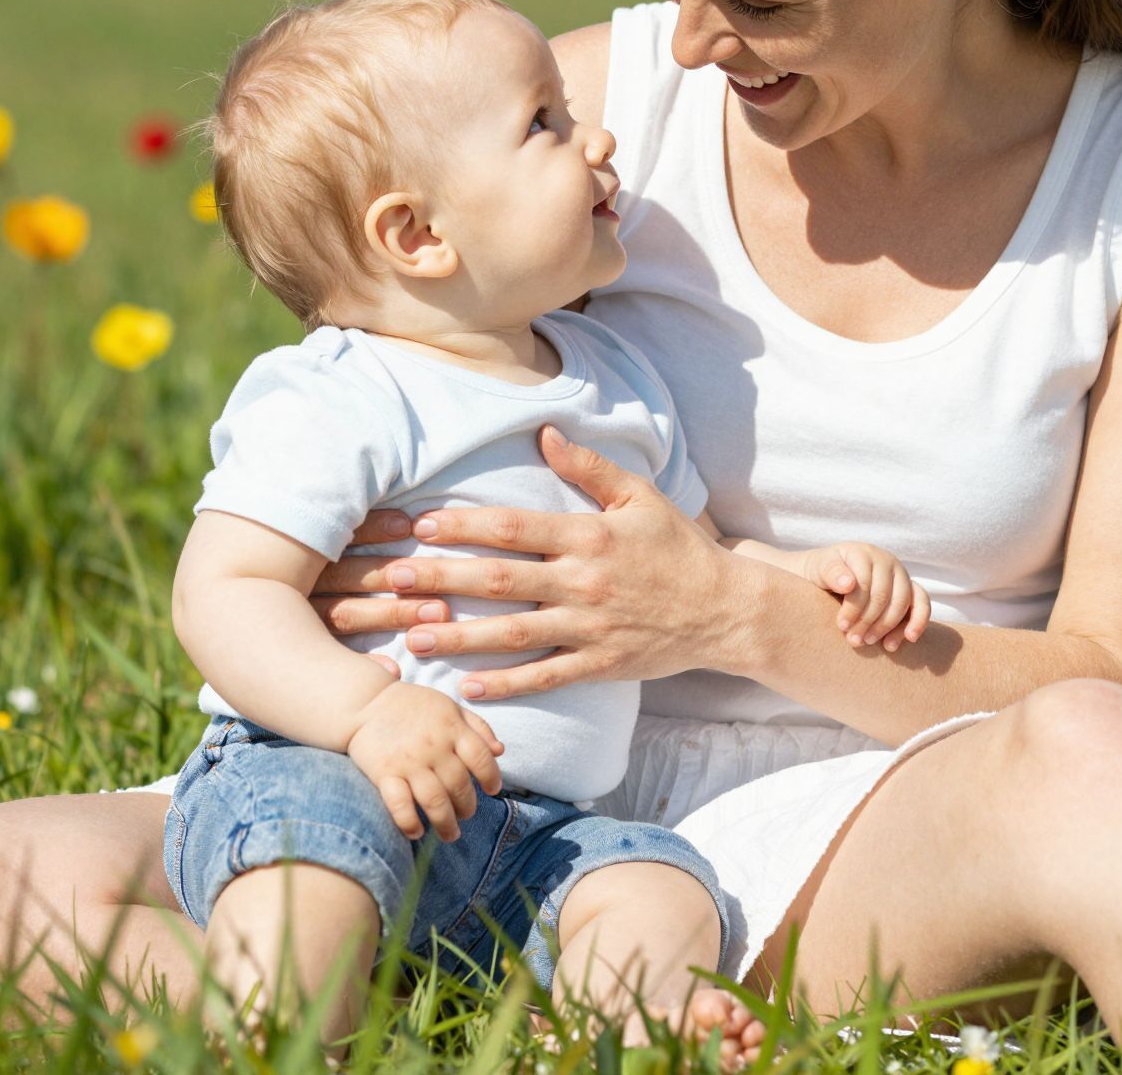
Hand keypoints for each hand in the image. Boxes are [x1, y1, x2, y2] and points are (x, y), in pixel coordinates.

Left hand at [310, 427, 748, 701]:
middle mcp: (585, 582)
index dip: (465, 526)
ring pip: (513, 634)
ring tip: (413, 638)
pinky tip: (466, 687)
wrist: (726, 609)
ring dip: (460, 637)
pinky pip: (545, 676)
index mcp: (590, 536)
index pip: (515, 528)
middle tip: (395, 579)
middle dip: (443, 579)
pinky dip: (506, 685)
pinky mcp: (600, 665)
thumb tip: (544, 434)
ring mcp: (590, 627)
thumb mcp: (641, 496)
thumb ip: (590, 468)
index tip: (422, 525)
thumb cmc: (678, 547)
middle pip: (501, 581)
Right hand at [346, 681, 504, 841]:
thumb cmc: (413, 705)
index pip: (481, 758)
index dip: (492, 777)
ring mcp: (409, 762)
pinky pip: (399, 804)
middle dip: (468, 807)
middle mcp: (434, 747)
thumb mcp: (450, 707)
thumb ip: (478, 727)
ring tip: (451, 834)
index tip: (492, 790)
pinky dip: (409, 822)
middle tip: (467, 815)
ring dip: (446, 823)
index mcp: (452, 728)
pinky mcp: (384, 773)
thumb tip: (500, 751)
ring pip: (435, 801)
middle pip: (459, 785)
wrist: (366, 702)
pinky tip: (417, 833)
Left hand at [797, 542, 930, 650]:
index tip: (841, 626)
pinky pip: (922, 603)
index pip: (863, 583)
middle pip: (883, 595)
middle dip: (868, 621)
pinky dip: (919, 622)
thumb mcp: (820, 569)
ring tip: (870, 642)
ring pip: (903, 601)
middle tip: (854, 640)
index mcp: (863, 553)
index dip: (853, 608)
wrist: (830, 575)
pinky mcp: (910, 589)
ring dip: (888, 626)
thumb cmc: (823, 573)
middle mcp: (886, 561)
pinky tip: (909, 638)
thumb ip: (831, 572)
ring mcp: (901, 574)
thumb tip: (848, 583)